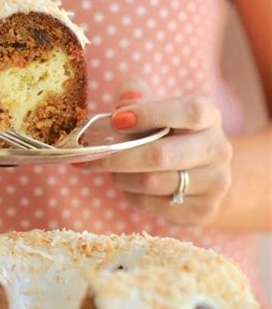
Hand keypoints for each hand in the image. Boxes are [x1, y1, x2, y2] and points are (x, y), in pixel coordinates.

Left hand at [75, 78, 232, 226]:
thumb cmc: (170, 135)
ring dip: (121, 176)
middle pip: (161, 155)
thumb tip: (126, 97)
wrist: (204, 177)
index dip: (150, 114)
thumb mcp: (157, 109)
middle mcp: (218, 149)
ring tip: (111, 169)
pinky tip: (129, 185)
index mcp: (209, 116)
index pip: (188, 112)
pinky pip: (152, 204)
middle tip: (91, 154)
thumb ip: (138, 97)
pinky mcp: (202, 211)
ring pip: (151, 182)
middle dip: (119, 155)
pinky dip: (131, 194)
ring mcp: (214, 183)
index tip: (116, 119)